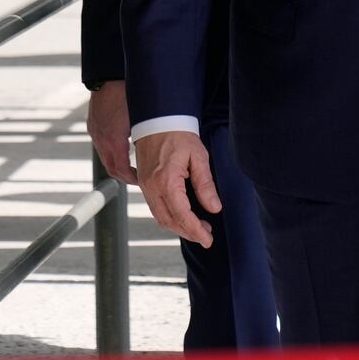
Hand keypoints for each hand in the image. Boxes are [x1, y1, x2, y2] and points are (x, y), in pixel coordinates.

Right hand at [86, 81, 137, 184]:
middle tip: (138, 177)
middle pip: (111, 167)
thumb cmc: (128, 92)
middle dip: (124, 175)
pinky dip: (112, 149)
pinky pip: (102, 143)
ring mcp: (95, 131)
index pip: (121, 170)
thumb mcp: (142, 116)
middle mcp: (101, 138)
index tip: (142, 180)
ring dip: (118, 162)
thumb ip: (147, 134)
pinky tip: (124, 145)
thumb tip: (162, 146)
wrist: (109, 75)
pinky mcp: (93, 124)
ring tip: (133, 163)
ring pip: (106, 155)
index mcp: (114, 139)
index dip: (132, 178)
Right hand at [135, 130, 219, 247]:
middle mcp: (151, 188)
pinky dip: (169, 217)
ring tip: (198, 228)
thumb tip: (214, 207)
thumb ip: (205, 185)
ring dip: (178, 227)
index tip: (208, 239)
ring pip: (160, 217)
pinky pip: (155, 208)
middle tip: (206, 236)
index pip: (181, 215)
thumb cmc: (179, 135)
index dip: (195, 230)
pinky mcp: (144, 184)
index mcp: (166, 181)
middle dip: (188, 232)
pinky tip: (183, 217)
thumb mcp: (198, 157)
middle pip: (169, 221)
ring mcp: (145, 187)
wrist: (158, 120)